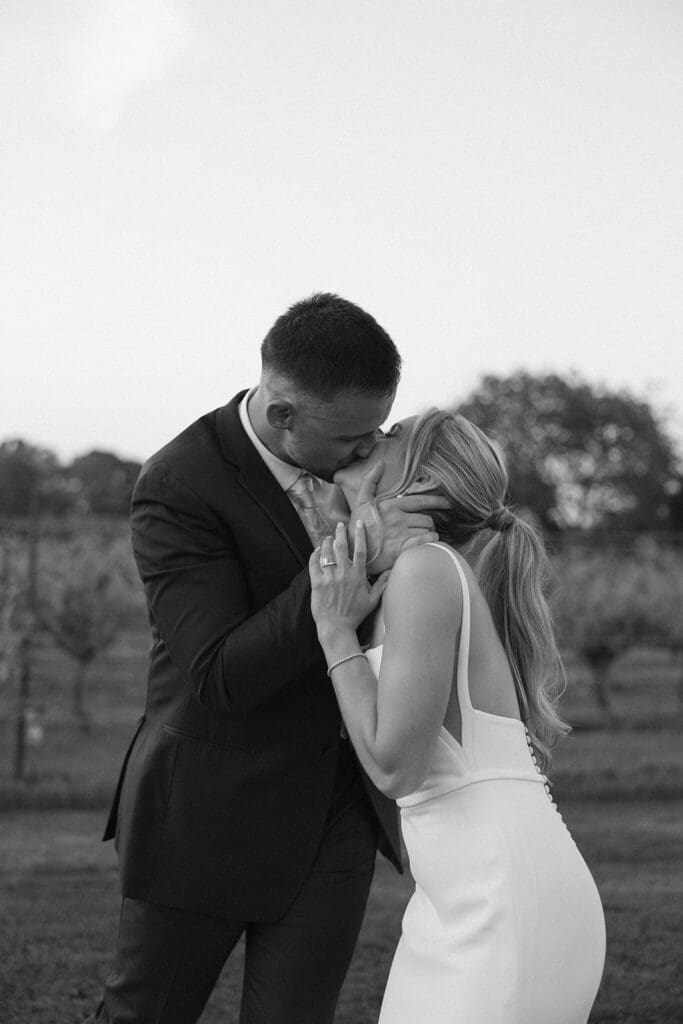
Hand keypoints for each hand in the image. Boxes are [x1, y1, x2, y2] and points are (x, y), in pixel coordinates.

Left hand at [309, 521, 389, 642]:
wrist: (336, 628)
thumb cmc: (355, 615)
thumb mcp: (372, 600)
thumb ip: (382, 584)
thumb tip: (392, 571)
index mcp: (357, 576)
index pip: (359, 550)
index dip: (359, 534)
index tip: (358, 524)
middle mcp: (343, 574)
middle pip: (340, 546)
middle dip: (340, 533)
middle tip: (340, 525)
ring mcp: (328, 578)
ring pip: (326, 552)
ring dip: (326, 542)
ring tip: (328, 538)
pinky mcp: (316, 583)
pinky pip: (313, 563)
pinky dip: (315, 554)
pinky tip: (317, 550)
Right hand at [350, 462, 449, 574]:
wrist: (350, 550)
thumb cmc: (358, 524)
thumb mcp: (361, 500)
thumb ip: (370, 481)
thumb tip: (380, 463)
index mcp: (391, 505)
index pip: (421, 501)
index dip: (437, 501)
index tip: (447, 503)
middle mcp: (397, 519)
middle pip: (427, 519)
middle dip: (429, 522)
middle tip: (425, 526)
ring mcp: (399, 535)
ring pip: (427, 531)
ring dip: (429, 533)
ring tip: (423, 536)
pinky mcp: (400, 551)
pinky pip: (424, 542)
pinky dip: (430, 541)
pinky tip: (428, 542)